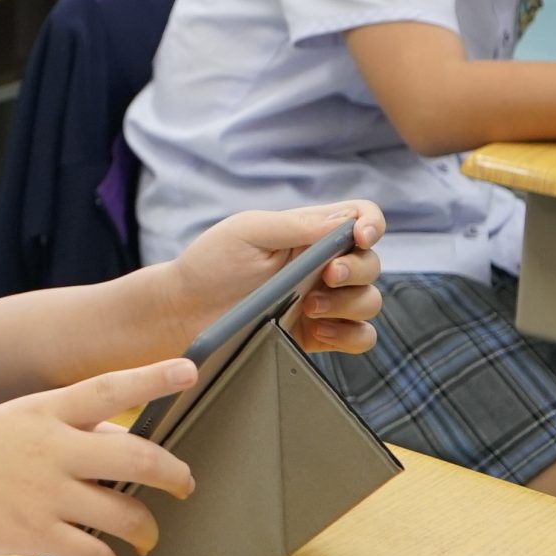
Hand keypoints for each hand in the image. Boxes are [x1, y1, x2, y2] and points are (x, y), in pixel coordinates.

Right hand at [0, 361, 199, 555]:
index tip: (188, 369)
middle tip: (185, 485)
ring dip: (147, 530)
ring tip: (146, 536)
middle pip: (138, 457)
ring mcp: (44, 494)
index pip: (109, 388)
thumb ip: (61, 429)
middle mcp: (51, 449)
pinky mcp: (32, 535)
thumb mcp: (9, 422)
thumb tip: (112, 444)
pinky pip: (93, 554)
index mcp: (42, 412)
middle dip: (175, 475)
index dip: (153, 377)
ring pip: (126, 514)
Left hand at [166, 202, 385, 355]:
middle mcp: (321, 265)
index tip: (361, 237)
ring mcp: (322, 301)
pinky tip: (318, 330)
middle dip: (356, 270)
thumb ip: (297, 225)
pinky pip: (359, 338)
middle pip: (371, 263)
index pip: (361, 217)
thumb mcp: (248, 232)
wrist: (184, 312)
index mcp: (309, 233)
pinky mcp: (317, 334)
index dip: (372, 224)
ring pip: (369, 301)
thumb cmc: (211, 264)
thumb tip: (347, 220)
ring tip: (310, 308)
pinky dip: (350, 335)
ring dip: (350, 304)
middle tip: (326, 276)